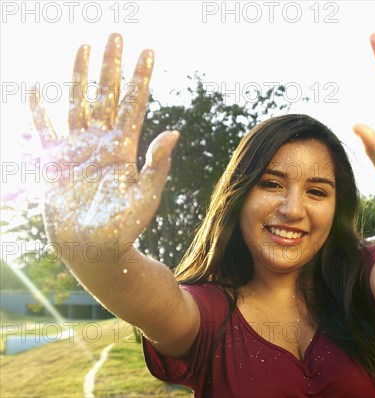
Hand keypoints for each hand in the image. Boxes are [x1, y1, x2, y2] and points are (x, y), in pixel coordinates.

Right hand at [29, 33, 178, 255]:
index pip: (133, 105)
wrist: (94, 250)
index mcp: (124, 149)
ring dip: (80, 76)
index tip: (148, 51)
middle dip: (111, 66)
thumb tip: (175, 133)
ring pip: (78, 104)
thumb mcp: (145, 197)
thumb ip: (157, 165)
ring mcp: (78, 150)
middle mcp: (102, 143)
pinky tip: (37, 90)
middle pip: (106, 95)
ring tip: (84, 46)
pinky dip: (39, 113)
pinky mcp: (55, 163)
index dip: (140, 78)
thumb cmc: (124, 228)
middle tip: (116, 34)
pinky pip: (45, 132)